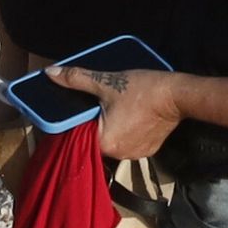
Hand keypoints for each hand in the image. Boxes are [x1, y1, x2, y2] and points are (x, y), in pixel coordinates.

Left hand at [47, 65, 181, 159]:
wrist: (177, 95)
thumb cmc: (141, 89)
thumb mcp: (105, 82)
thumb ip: (76, 79)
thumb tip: (51, 73)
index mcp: (105, 142)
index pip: (79, 136)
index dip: (76, 122)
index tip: (78, 109)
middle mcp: (119, 154)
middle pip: (96, 138)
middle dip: (94, 122)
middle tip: (98, 103)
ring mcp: (134, 154)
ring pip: (113, 140)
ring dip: (111, 127)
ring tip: (116, 107)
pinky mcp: (148, 150)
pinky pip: (128, 141)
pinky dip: (127, 130)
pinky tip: (130, 114)